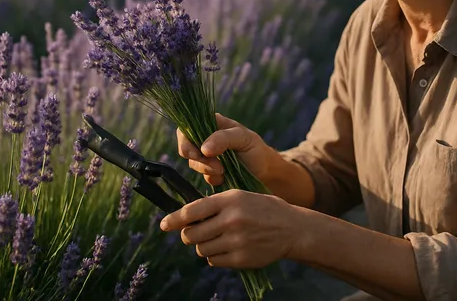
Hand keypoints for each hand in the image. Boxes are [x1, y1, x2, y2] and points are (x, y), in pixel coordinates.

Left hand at [159, 189, 303, 268]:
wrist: (292, 229)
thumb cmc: (263, 209)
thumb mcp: (241, 196)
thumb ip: (216, 205)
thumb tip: (186, 218)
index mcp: (231, 200)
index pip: (192, 210)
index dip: (174, 218)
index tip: (164, 224)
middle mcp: (231, 220)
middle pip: (192, 234)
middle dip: (190, 235)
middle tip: (197, 232)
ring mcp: (235, 241)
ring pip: (201, 249)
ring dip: (204, 245)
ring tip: (219, 238)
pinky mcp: (240, 259)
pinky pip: (213, 260)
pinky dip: (216, 256)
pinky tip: (229, 248)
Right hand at [177, 113, 272, 185]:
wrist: (267, 173)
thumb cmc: (257, 150)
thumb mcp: (244, 138)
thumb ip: (224, 138)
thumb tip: (203, 149)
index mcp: (212, 124)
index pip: (187, 126)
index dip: (185, 140)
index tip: (197, 153)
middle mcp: (206, 139)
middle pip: (186, 148)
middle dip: (199, 160)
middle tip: (217, 167)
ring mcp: (207, 157)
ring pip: (194, 164)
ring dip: (208, 170)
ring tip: (225, 171)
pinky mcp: (210, 173)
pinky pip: (203, 177)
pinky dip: (214, 179)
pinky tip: (226, 177)